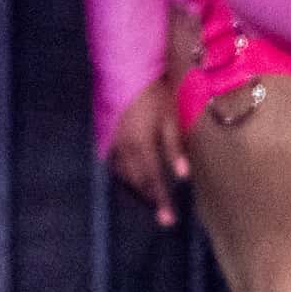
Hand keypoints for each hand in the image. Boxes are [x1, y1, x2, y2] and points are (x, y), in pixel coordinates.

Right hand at [104, 78, 189, 227]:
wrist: (126, 70)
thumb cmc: (154, 93)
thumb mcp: (170, 118)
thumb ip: (174, 148)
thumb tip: (183, 177)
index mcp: (141, 146)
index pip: (153, 181)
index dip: (161, 201)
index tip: (170, 220)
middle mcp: (123, 150)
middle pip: (137, 182)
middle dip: (150, 199)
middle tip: (163, 217)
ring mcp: (112, 143)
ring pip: (123, 174)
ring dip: (137, 189)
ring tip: (149, 199)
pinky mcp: (107, 135)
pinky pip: (113, 162)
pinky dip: (123, 174)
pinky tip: (130, 177)